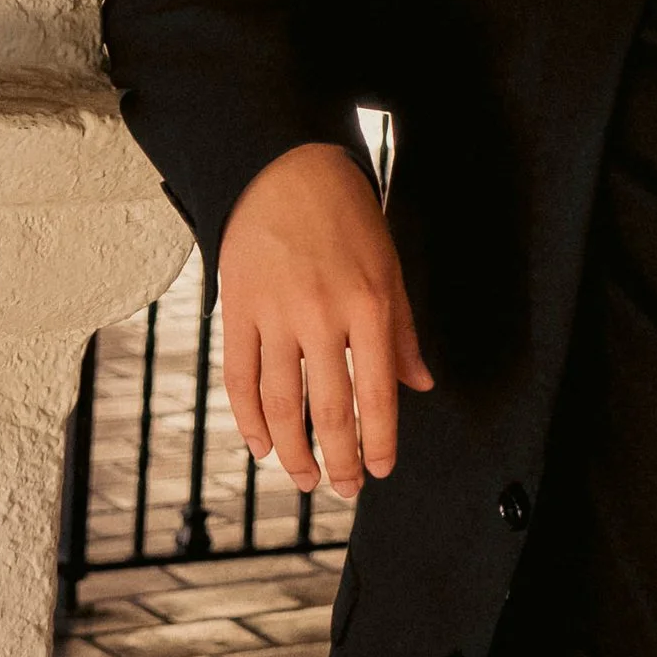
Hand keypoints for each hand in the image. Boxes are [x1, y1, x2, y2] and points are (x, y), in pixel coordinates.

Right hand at [219, 141, 432, 500]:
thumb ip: (401, 332)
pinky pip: (240, 376)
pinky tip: (261, 445)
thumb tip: (420, 386)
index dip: (378, 441)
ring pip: (280, 402)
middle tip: (343, 489)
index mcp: (368, 304)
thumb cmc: (346, 216)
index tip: (379, 471)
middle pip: (326, 408)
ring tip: (305, 477)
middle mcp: (320, 313)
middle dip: (337, 459)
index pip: (376, 393)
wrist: (283, 167)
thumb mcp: (388, 267)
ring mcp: (274, 312)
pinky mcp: (236, 308)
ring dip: (292, 451)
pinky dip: (248, 418)